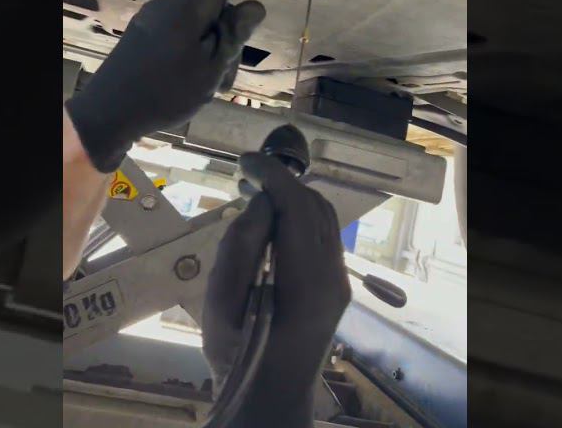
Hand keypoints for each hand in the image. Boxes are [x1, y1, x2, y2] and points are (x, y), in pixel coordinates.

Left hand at [65, 0, 266, 171]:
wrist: (108, 114)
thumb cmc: (165, 93)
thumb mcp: (211, 69)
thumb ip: (234, 35)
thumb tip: (252, 5)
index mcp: (190, 8)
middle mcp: (172, 3)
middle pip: (217, 11)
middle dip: (228, 41)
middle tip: (219, 80)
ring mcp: (155, 16)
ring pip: (200, 27)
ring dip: (209, 54)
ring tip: (200, 88)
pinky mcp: (144, 30)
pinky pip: (180, 34)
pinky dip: (190, 55)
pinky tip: (181, 84)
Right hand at [202, 152, 350, 426]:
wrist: (271, 400)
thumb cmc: (238, 358)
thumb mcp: (221, 306)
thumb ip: (238, 250)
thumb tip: (259, 204)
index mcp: (305, 283)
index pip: (297, 207)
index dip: (272, 176)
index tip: (244, 161)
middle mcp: (333, 278)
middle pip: (316, 207)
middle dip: (282, 183)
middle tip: (244, 176)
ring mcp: (339, 283)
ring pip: (324, 219)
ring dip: (292, 199)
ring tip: (254, 194)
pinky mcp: (336, 288)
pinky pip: (323, 237)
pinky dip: (299, 219)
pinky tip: (271, 223)